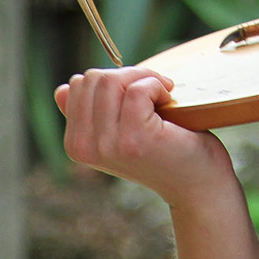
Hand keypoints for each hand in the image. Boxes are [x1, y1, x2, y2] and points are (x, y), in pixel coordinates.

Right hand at [55, 67, 235, 207]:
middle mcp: (84, 147)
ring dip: (145, 78)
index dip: (113, 80)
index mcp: (75, 143)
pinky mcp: (133, 139)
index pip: (76, 85)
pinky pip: (138, 89)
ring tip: (162, 96)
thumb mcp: (121, 130)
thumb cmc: (165, 150)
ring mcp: (107, 144)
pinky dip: (158, 85)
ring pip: (112, 80)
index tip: (139, 93)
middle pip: (94, 78)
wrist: (197, 184)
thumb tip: (61, 89)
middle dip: (129, 74)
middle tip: (156, 91)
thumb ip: (92, 112)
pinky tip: (169, 101)